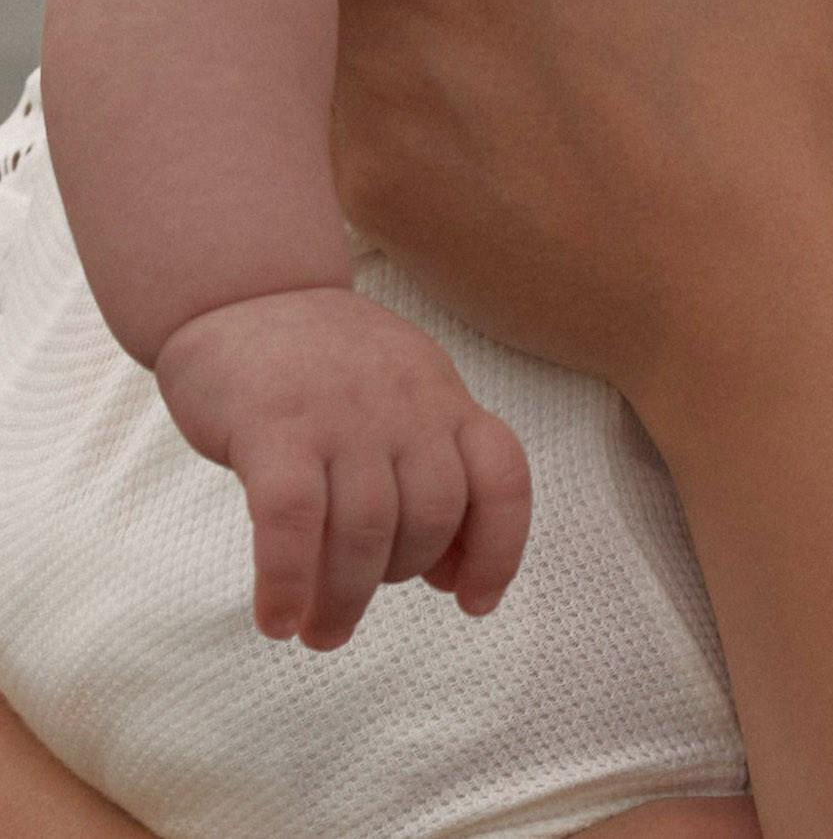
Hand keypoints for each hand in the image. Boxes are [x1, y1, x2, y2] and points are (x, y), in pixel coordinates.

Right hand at [154, 284, 531, 649]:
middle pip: (432, 517)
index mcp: (443, 395)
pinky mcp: (274, 425)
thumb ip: (428, 468)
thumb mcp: (399, 394)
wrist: (242, 288)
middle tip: (348, 613)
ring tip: (316, 631)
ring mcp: (342, 411)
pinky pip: (293, 521)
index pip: (502, 475)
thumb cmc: (322, 364)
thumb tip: (451, 574)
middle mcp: (405, 401)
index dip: (501, 548)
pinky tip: (276, 619)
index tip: (475, 602)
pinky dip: (288, 582)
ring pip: (366, 530)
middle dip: (396, 580)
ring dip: (344, 600)